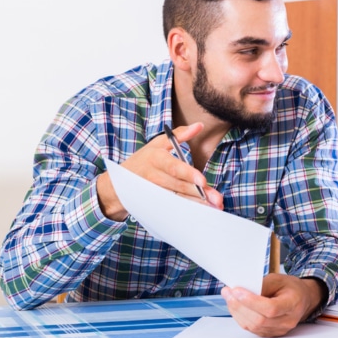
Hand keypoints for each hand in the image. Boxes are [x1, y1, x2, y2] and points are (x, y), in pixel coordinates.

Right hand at [96, 123, 222, 219]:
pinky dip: (189, 210)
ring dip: (197, 204)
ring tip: (214, 207)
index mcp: (156, 159)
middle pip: (179, 186)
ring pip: (178, 199)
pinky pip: (174, 207)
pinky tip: (203, 211)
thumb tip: (199, 126)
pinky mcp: (155, 203)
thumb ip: (180, 134)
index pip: (174, 167)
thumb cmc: (144, 160)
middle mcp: (154, 176)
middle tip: (217, 198)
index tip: (203, 180)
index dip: (188, 174)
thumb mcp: (158, 143)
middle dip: (199, 193)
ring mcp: (154, 192)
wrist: (119, 183)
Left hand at [221, 273, 325, 336]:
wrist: (302, 299)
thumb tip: (241, 290)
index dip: (252, 302)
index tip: (237, 291)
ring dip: (237, 312)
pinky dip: (241, 317)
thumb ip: (262, 285)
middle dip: (239, 306)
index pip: (271, 309)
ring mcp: (279, 330)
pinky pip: (252, 329)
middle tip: (227, 292)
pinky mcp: (270, 334)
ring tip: (229, 297)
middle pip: (259, 320)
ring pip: (253, 326)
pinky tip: (236, 306)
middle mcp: (287, 321)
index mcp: (293, 304)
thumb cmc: (290, 288)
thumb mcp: (278, 279)